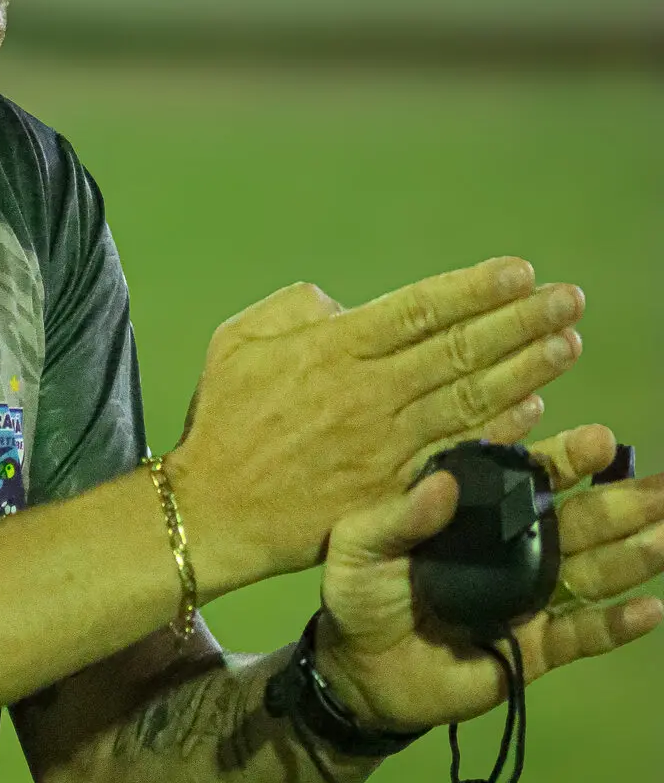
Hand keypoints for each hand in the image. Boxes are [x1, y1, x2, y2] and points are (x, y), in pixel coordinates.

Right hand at [167, 256, 583, 591]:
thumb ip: (297, 308)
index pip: (419, 309)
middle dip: (521, 322)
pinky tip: (535, 409)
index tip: (520, 271)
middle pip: (460, 351)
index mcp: (333, 349)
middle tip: (569, 301)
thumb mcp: (238, 340)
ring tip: (567, 345)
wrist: (212, 511)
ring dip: (526, 371)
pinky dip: (499, 431)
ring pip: (470, 400)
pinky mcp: (391, 490)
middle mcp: (367, 394)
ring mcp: (383, 446)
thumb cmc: (224, 419)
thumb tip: (350, 307)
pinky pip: (457, 454)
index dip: (475, 288)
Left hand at [312, 425, 663, 731]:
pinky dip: (618, 625)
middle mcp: (516, 546)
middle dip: (625, 502)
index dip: (566, 458)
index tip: (600, 440)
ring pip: (594, 571)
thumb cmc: (359, 595)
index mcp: (478, 512)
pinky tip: (652, 610)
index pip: (530, 477)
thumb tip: (444, 483)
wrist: (358, 671)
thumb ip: (400, 517)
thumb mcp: (360, 547)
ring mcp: (531, 597)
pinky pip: (583, 635)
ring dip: (635, 554)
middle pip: (580, 519)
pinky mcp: (535, 648)